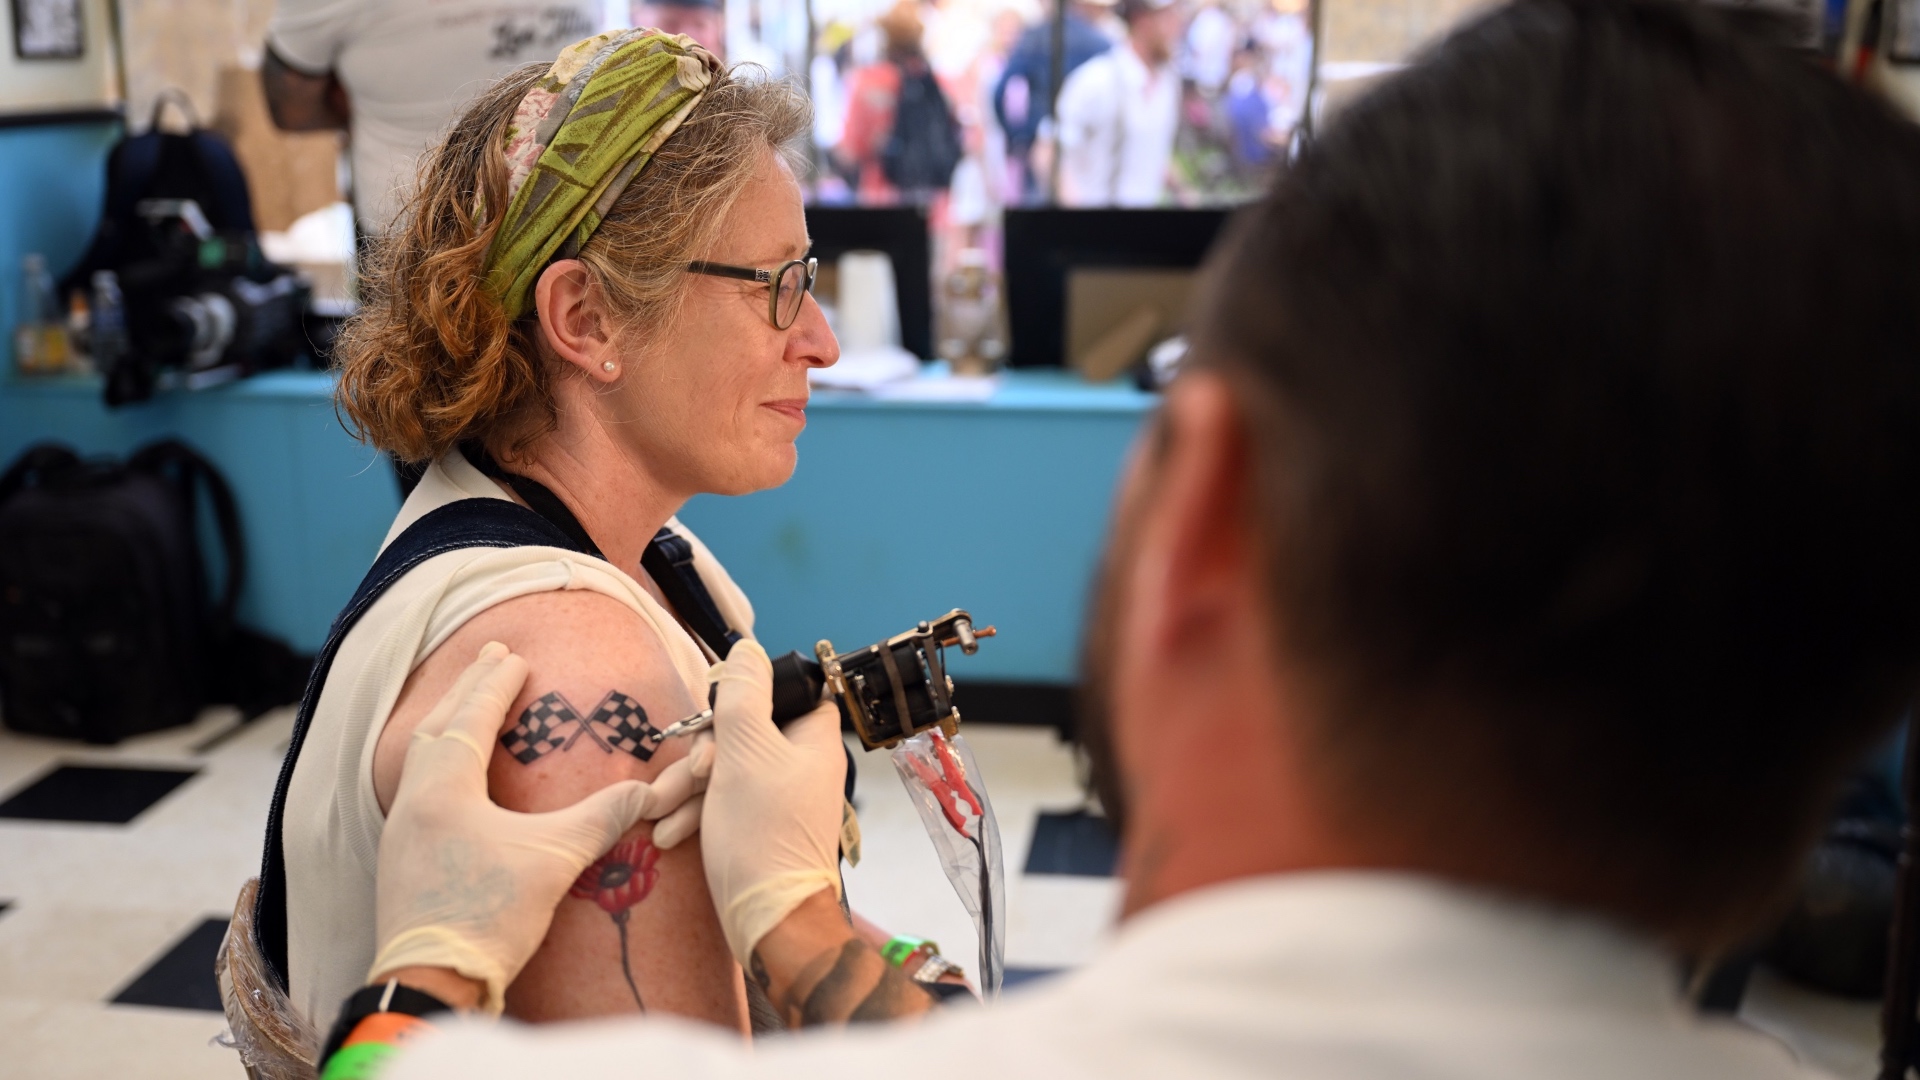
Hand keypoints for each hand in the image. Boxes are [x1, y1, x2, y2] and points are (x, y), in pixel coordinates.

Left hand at [369, 642, 701, 1013]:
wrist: (431, 982)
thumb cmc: (488, 914)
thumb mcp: (555, 860)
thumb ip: (601, 818)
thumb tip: (647, 793)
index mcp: (445, 787)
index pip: (472, 718)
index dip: (497, 685)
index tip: (515, 656)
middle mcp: (415, 800)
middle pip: (438, 728)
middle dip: (467, 690)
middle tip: (489, 657)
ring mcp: (401, 832)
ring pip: (422, 759)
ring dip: (449, 724)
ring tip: (469, 705)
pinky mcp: (401, 860)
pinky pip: (418, 788)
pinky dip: (439, 762)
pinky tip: (453, 777)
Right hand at [700, 639, 847, 965]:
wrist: (768, 920)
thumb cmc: (761, 832)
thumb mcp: (745, 752)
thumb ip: (743, 695)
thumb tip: (747, 648)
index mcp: (814, 740)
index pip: (791, 692)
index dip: (751, 695)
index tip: (717, 712)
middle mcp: (804, 766)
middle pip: (748, 732)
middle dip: (704, 752)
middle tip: (686, 772)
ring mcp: (783, 798)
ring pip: (730, 770)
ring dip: (690, 786)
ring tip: (658, 810)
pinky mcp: (761, 828)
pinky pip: (727, 803)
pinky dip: (698, 812)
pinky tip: (669, 832)